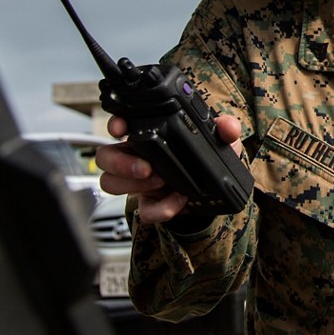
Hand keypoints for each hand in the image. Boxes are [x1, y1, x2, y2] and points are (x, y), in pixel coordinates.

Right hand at [95, 114, 242, 223]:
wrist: (215, 195)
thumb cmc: (208, 161)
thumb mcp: (220, 142)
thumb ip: (225, 130)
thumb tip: (227, 126)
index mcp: (150, 136)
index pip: (120, 125)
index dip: (115, 124)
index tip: (121, 128)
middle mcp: (138, 158)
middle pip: (105, 157)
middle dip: (121, 163)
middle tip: (146, 167)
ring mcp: (139, 183)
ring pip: (111, 183)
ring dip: (132, 185)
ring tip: (160, 182)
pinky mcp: (150, 204)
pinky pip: (143, 211)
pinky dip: (160, 208)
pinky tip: (178, 200)